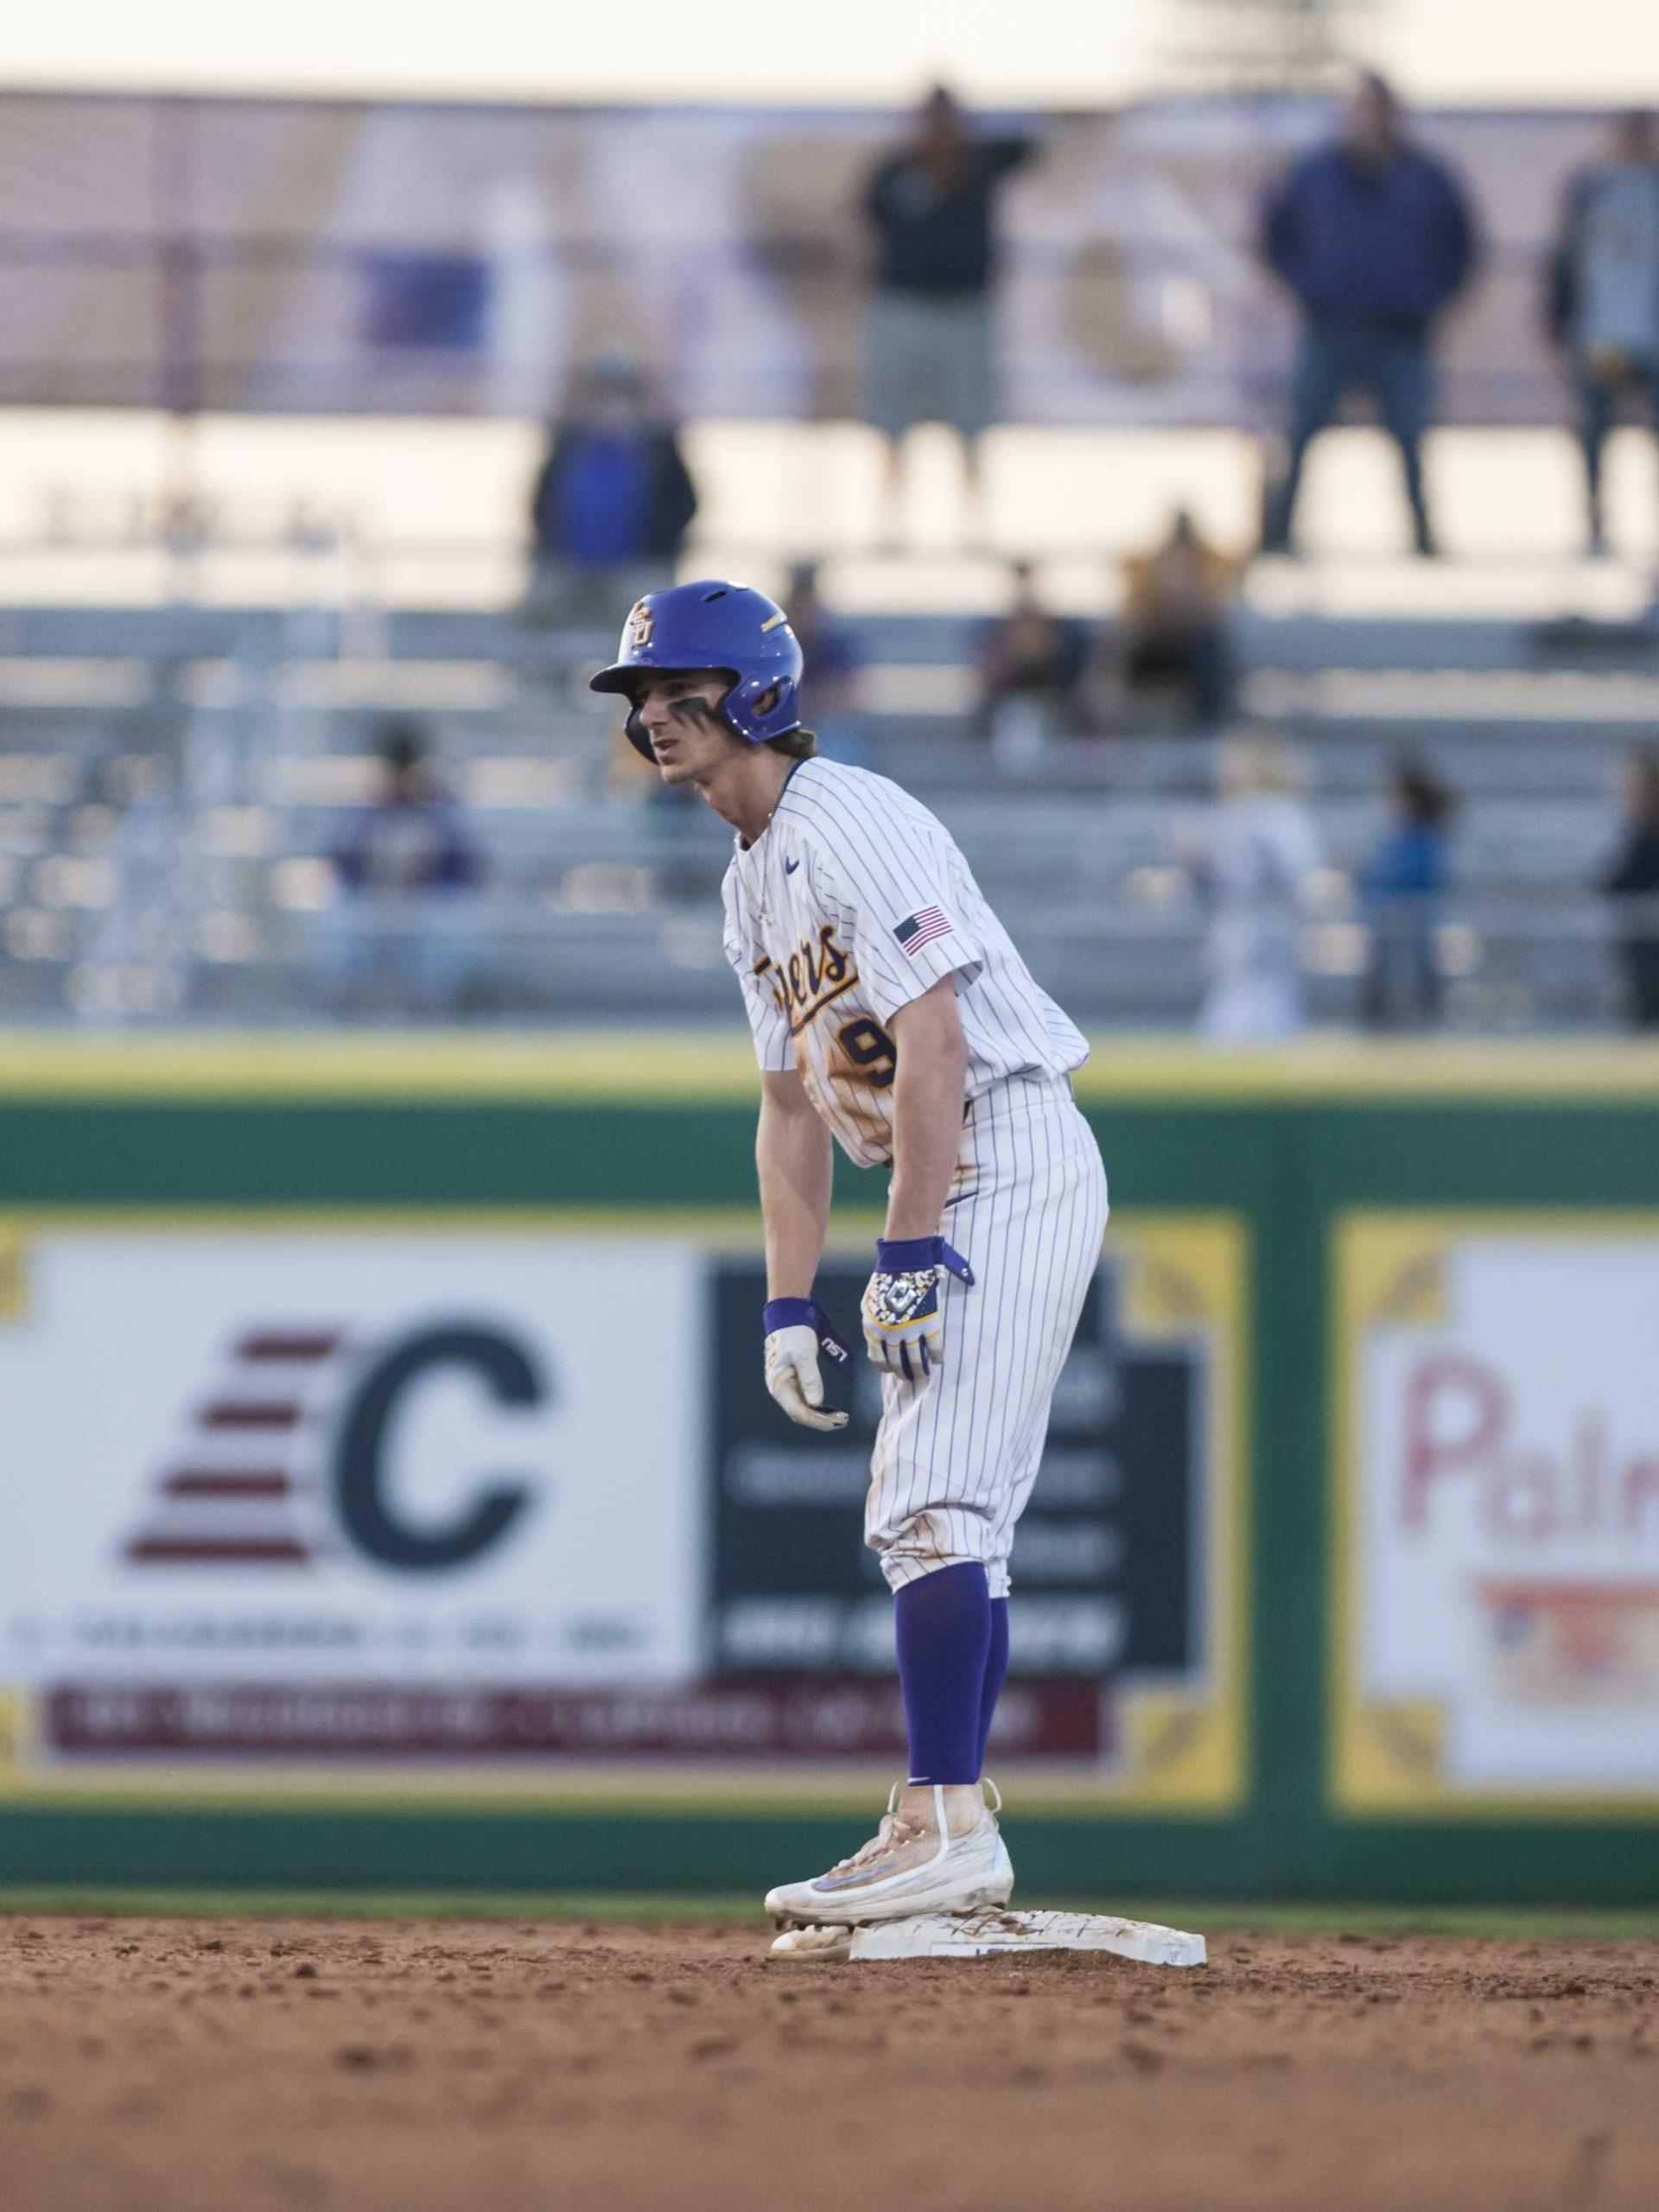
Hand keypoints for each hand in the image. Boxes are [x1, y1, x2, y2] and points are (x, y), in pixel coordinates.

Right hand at [763, 1298, 851, 1430]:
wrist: (789, 1316)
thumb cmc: (795, 1333)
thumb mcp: (804, 1355)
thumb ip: (810, 1379)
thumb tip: (816, 1403)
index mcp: (779, 1385)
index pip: (798, 1411)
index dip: (817, 1420)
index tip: (836, 1422)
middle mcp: (781, 1390)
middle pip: (801, 1414)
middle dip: (822, 1420)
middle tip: (844, 1420)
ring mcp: (787, 1386)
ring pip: (804, 1409)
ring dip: (822, 1416)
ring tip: (841, 1417)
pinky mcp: (795, 1381)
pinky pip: (806, 1401)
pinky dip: (819, 1407)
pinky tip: (832, 1409)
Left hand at [860, 1238, 973, 1380]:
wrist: (904, 1264)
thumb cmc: (884, 1281)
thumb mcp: (869, 1304)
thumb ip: (873, 1324)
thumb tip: (878, 1341)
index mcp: (873, 1328)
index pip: (877, 1358)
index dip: (884, 1367)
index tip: (891, 1371)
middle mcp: (889, 1333)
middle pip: (896, 1362)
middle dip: (902, 1373)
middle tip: (908, 1377)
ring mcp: (909, 1330)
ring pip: (915, 1360)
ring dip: (919, 1371)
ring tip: (923, 1375)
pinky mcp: (927, 1324)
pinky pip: (934, 1347)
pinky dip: (936, 1356)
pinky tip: (937, 1361)